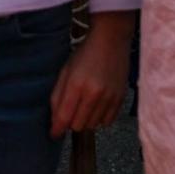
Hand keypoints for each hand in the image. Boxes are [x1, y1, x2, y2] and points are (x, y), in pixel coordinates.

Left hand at [50, 10, 135, 137]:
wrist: (112, 40)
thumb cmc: (85, 53)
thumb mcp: (65, 71)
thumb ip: (58, 96)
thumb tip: (55, 120)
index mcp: (77, 85)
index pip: (64, 117)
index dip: (56, 129)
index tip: (53, 133)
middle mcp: (94, 94)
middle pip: (78, 125)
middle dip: (71, 121)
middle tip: (72, 109)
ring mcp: (109, 97)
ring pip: (92, 125)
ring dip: (86, 119)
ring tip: (86, 103)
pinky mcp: (121, 99)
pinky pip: (107, 122)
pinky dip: (100, 118)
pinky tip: (98, 105)